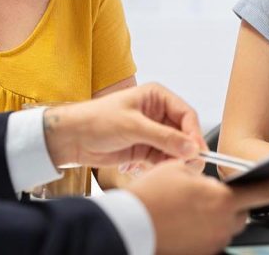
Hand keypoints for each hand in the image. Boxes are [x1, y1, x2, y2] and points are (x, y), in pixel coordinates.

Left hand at [43, 83, 205, 168]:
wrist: (72, 138)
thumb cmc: (96, 120)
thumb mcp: (133, 126)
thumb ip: (164, 137)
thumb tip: (192, 148)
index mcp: (156, 96)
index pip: (186, 115)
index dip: (194, 134)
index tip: (196, 152)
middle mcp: (157, 113)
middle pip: (184, 133)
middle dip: (186, 150)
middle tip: (187, 166)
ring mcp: (152, 132)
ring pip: (175, 149)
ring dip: (174, 160)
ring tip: (168, 170)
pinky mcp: (145, 149)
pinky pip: (163, 159)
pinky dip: (162, 166)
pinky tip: (153, 171)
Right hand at [127, 161, 268, 254]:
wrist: (130, 227)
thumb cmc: (151, 196)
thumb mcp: (176, 169)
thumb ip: (199, 172)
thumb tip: (204, 178)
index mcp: (223, 200)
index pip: (264, 191)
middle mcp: (224, 224)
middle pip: (241, 212)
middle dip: (231, 203)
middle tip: (204, 195)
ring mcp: (213, 242)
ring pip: (225, 226)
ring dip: (214, 216)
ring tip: (185, 208)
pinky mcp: (201, 254)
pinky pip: (209, 238)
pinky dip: (201, 229)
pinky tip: (181, 222)